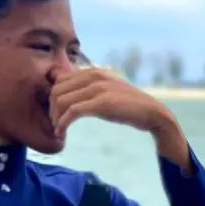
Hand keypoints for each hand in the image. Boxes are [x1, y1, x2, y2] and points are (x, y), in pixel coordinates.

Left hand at [49, 65, 191, 171]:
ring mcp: (98, 88)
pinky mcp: (101, 103)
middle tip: (55, 125)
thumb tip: (70, 95)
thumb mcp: (107, 92)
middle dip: (51, 110)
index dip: (52, 99)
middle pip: (56, 90)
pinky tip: (62, 134)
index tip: (56, 115)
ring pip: (61, 100)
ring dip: (55, 119)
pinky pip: (72, 112)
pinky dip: (62, 124)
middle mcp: (94, 76)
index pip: (60, 80)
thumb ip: (90, 89)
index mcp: (94, 71)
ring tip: (59, 131)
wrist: (153, 113)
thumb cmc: (128, 106)